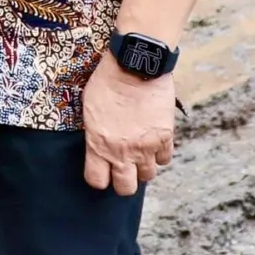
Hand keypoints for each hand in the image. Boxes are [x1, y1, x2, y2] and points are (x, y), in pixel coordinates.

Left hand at [81, 51, 176, 195]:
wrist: (134, 66)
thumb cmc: (105, 82)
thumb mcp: (89, 109)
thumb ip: (94, 133)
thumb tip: (97, 144)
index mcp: (98, 144)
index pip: (97, 181)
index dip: (98, 178)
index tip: (100, 171)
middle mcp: (122, 152)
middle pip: (126, 188)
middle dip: (123, 182)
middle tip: (122, 169)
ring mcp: (146, 147)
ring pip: (148, 175)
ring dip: (143, 166)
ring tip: (138, 152)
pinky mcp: (165, 138)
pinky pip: (165, 159)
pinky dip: (160, 154)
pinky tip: (153, 142)